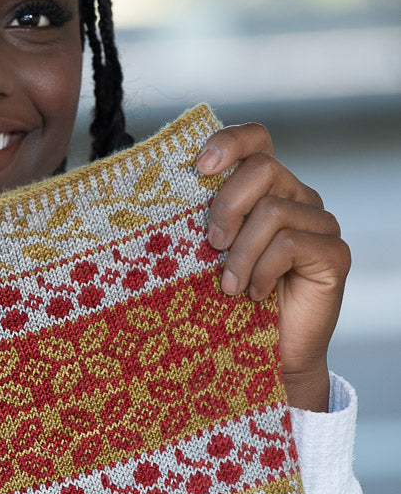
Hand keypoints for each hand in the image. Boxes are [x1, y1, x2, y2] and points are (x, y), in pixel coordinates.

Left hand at [197, 123, 349, 411]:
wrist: (261, 354)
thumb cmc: (226, 301)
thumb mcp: (205, 253)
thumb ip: (200, 219)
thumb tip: (160, 191)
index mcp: (263, 189)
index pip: (256, 139)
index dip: (230, 141)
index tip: (199, 166)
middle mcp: (296, 197)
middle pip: (262, 168)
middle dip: (226, 206)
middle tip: (211, 246)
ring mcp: (319, 223)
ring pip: (274, 210)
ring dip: (242, 252)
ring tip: (229, 286)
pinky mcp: (333, 253)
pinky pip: (292, 242)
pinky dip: (264, 269)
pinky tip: (256, 294)